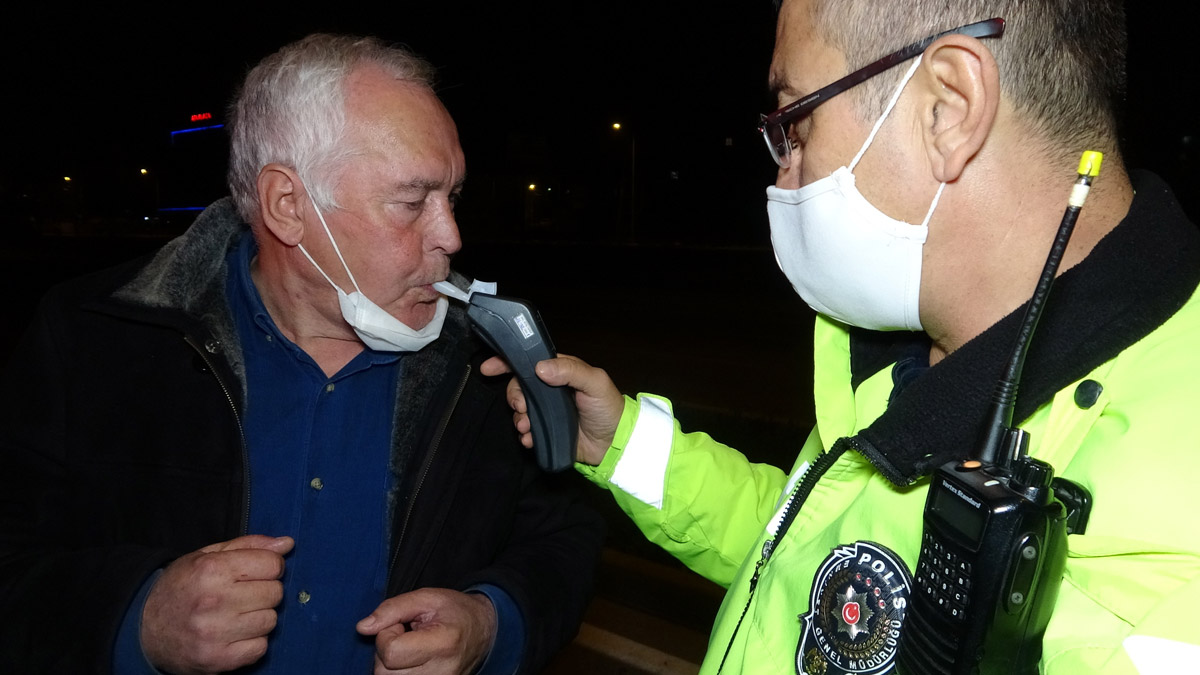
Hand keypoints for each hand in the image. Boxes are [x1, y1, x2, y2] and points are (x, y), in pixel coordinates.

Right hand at [141, 534, 293, 674]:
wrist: (143, 628)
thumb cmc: (180, 587)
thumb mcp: (207, 556)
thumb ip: (249, 545)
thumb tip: (286, 543)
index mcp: (211, 570)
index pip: (273, 564)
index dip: (270, 566)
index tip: (257, 571)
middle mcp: (214, 601)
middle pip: (275, 593)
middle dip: (265, 591)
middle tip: (245, 594)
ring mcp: (215, 634)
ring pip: (270, 621)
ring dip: (260, 617)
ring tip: (237, 614)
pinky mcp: (217, 660)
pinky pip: (260, 648)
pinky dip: (253, 642)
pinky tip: (235, 634)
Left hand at [356, 588, 496, 674]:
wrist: (484, 630)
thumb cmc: (455, 610)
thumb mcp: (426, 598)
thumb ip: (392, 609)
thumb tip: (363, 627)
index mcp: (442, 643)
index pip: (391, 652)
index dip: (387, 634)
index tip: (401, 624)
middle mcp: (442, 672)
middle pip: (385, 673)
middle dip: (386, 651)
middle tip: (404, 635)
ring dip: (391, 664)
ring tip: (409, 648)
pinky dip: (399, 672)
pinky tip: (411, 660)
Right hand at [481, 353, 622, 465]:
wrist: (614, 444)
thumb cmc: (608, 408)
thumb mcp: (595, 382)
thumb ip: (570, 370)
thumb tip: (540, 368)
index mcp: (559, 371)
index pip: (529, 361)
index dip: (506, 362)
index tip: (489, 369)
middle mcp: (549, 389)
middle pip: (519, 387)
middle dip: (514, 397)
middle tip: (522, 408)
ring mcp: (546, 411)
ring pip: (519, 410)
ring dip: (518, 418)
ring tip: (527, 427)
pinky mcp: (546, 431)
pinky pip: (526, 431)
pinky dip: (524, 435)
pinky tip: (531, 439)